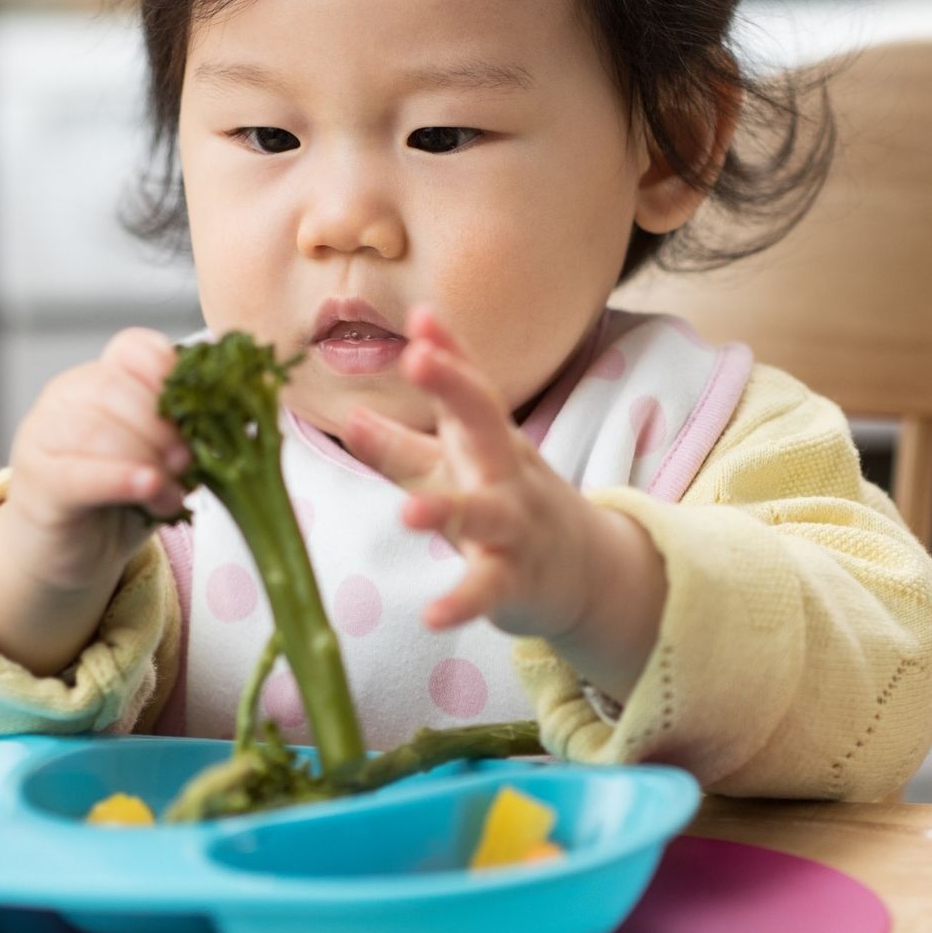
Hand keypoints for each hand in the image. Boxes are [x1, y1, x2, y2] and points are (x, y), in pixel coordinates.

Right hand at [0, 327, 191, 591]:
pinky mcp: (36, 481)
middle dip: (162, 424)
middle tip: (190, 459)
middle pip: (115, 388)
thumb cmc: (124, 496)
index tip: (196, 403)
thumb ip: (196, 432)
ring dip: (146, 458)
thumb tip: (254, 411)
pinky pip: (78, 473)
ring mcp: (43, 435)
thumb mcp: (166, 458)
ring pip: (95, 429)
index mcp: (101, 378)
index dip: (168, 369)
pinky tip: (150, 488)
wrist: (71, 552)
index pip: (133, 349)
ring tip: (174, 490)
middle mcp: (67, 397)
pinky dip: (119, 478)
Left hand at [343, 307, 665, 697]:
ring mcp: (513, 525)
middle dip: (454, 387)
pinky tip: (432, 616)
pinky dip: (462, 602)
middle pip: (484, 422)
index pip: (469, 386)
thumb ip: (402, 442)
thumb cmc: (503, 502)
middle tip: (419, 357)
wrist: (582, 570)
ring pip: (483, 512)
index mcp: (487, 438)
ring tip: (408, 512)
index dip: (448, 352)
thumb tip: (349, 414)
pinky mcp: (513, 580)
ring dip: (447, 507)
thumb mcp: (455, 467)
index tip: (420, 316)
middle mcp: (504, 471)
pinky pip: (487, 588)